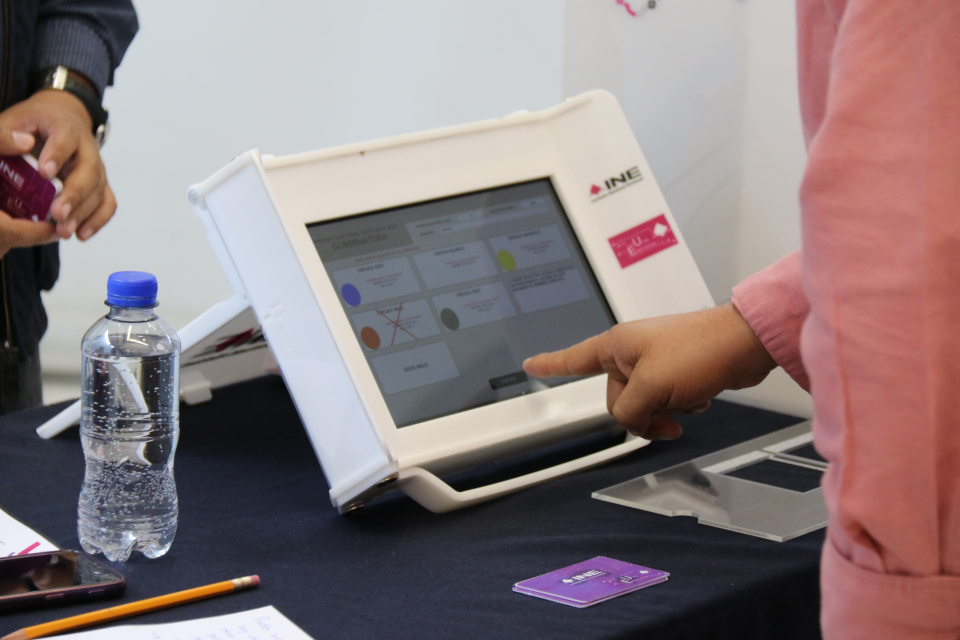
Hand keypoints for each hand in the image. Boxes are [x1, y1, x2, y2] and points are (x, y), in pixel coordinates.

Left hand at [0, 87, 114, 241]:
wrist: (62, 117)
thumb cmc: (34, 122)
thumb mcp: (14, 120)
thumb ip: (5, 133)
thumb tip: (22, 144)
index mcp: (64, 126)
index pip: (65, 139)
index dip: (57, 155)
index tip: (45, 173)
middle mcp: (87, 148)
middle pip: (89, 170)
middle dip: (74, 194)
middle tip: (58, 213)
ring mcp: (97, 168)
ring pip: (98, 190)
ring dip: (83, 213)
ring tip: (64, 231)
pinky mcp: (100, 184)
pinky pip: (107, 203)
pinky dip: (98, 220)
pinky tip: (80, 235)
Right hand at [522, 303, 776, 439]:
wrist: (745, 345)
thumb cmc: (700, 351)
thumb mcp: (651, 387)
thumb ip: (628, 411)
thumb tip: (633, 421)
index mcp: (616, 345)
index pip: (573, 359)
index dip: (550, 365)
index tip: (530, 364)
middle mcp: (633, 350)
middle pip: (617, 397)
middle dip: (642, 411)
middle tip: (665, 407)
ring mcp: (656, 360)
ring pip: (644, 403)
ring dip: (666, 410)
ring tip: (688, 398)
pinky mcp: (678, 370)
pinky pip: (667, 400)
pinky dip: (682, 405)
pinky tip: (699, 397)